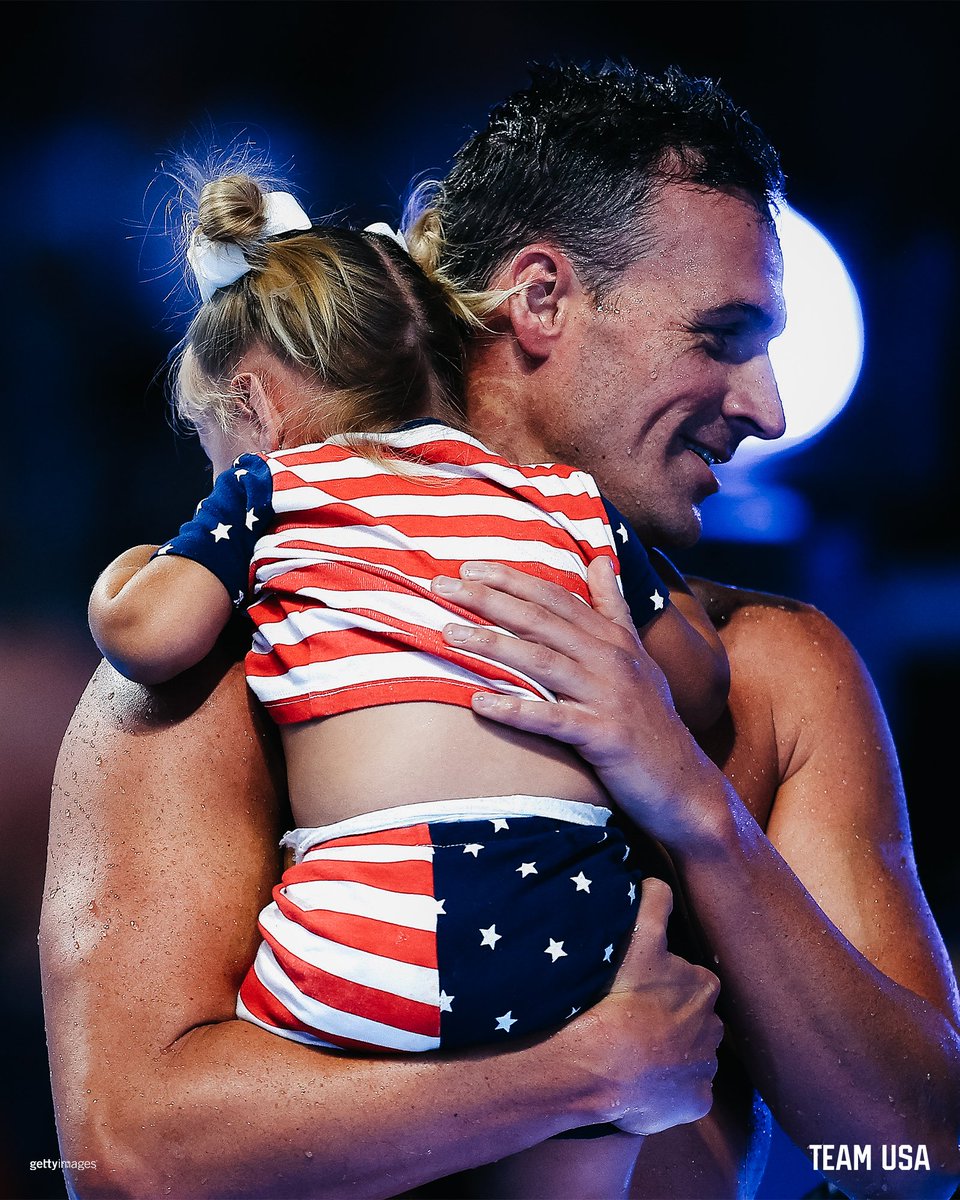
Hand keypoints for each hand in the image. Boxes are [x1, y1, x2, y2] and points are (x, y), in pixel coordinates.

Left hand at [432, 560, 730, 847]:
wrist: (684, 783)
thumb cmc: (650, 719)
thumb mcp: (637, 656)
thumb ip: (613, 608)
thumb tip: (600, 559)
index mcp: (613, 638)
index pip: (556, 598)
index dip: (512, 579)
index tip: (468, 567)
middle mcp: (611, 659)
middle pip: (541, 619)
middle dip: (488, 599)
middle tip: (441, 587)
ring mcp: (609, 696)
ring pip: (542, 661)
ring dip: (492, 645)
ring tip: (449, 634)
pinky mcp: (605, 736)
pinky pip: (553, 719)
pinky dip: (516, 710)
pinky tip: (479, 704)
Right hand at [563, 876, 722, 1133]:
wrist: (597, 1063)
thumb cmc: (617, 995)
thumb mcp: (637, 934)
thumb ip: (655, 901)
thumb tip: (661, 880)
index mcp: (705, 987)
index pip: (693, 981)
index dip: (667, 984)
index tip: (641, 989)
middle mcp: (715, 1028)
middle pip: (695, 1020)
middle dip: (674, 1020)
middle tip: (635, 1019)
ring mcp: (705, 1069)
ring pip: (691, 1056)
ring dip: (671, 1054)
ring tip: (635, 1051)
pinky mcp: (695, 1103)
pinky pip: (686, 1094)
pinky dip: (669, 1090)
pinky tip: (642, 1081)